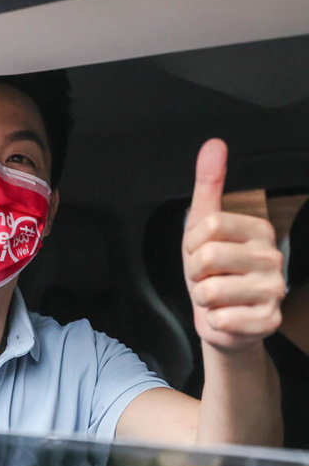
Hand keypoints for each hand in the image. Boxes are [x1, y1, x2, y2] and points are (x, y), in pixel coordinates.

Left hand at [182, 139, 284, 350]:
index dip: (192, 244)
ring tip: (215, 296)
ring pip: (210, 290)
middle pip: (207, 257)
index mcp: (258, 230)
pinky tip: (225, 315)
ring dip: (202, 298)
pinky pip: (221, 319)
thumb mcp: (201, 227)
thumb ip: (208, 186)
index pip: (208, 227)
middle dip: (194, 272)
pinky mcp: (268, 320)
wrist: (223, 320)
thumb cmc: (212, 272)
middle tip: (206, 277)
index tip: (199, 253)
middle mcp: (273, 257)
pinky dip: (213, 320)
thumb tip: (214, 145)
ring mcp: (274, 290)